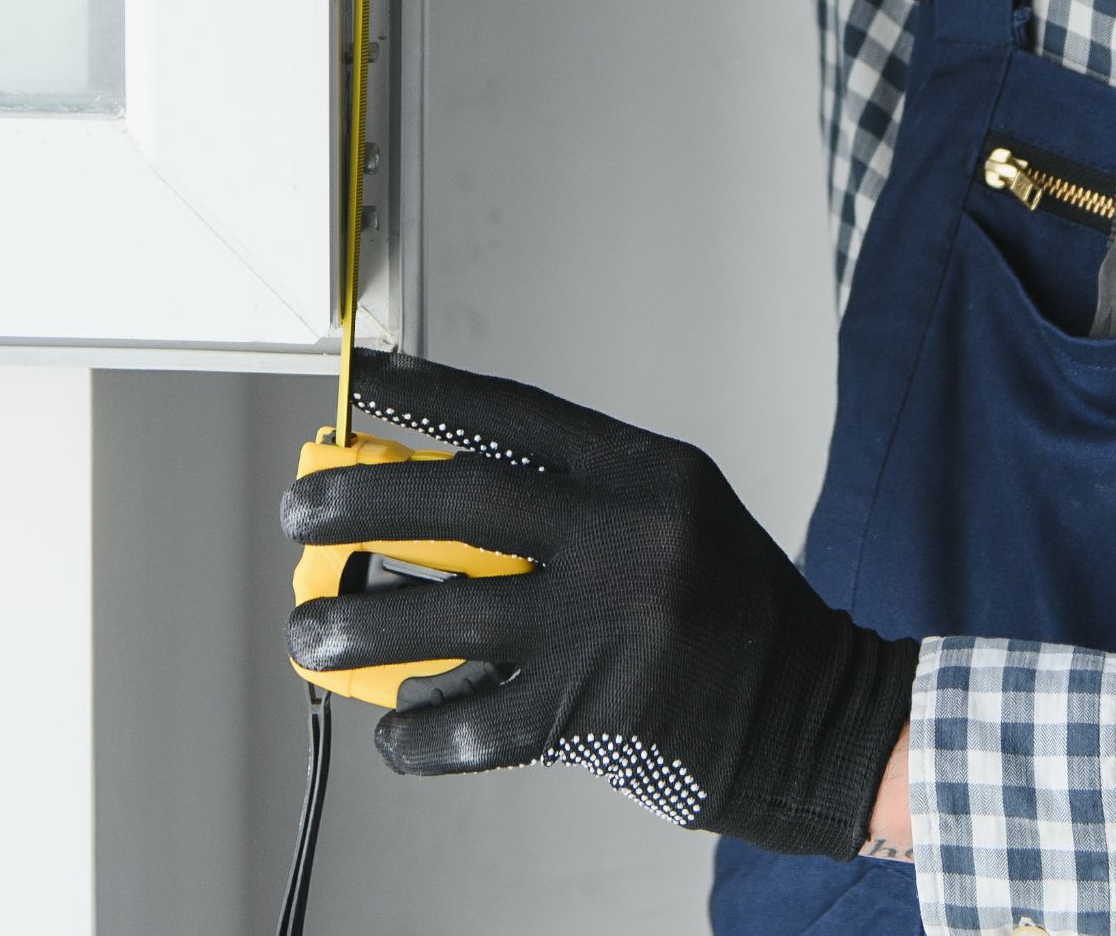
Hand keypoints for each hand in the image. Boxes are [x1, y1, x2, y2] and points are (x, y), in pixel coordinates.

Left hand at [279, 352, 918, 860]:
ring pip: (449, 615)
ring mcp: (610, 626)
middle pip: (463, 499)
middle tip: (300, 511)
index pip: (515, 413)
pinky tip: (391, 731)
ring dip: (360, 624)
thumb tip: (431, 496)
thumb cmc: (731, 612)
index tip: (360, 384)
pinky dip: (419, 730)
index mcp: (645, 473)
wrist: (816, 715)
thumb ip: (573, 501)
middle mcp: (628, 535)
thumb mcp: (672, 517)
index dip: (428, 392)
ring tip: (307, 631)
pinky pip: (477, 718)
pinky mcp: (595, 712)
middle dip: (362, 501)